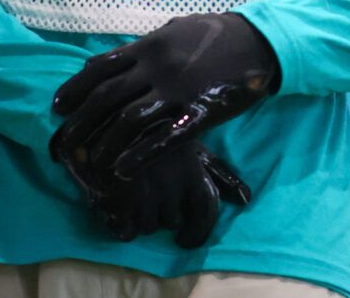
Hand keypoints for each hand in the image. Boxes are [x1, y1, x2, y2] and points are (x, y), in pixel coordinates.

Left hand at [51, 12, 280, 178]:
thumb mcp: (175, 30)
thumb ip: (142, 45)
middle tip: (62, 142)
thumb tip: (107, 59)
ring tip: (91, 162)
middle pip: (106, 97)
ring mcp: (176, 90)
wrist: (258, 43)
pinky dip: (138, 156)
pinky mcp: (197, 112)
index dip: (74, 88)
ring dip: (104, 143)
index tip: (58, 106)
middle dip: (79, 122)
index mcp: (149, 45)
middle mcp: (156, 66)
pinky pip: (162, 138)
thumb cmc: (215, 34)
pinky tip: (122, 170)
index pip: (100, 68)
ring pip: (128, 120)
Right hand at [51, 127, 251, 247]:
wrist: (104, 110)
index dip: (196, 232)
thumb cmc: (150, 124)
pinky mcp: (119, 200)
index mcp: (193, 166)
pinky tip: (114, 207)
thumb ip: (216, 170)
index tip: (184, 239)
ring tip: (127, 191)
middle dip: (159, 212)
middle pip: (172, 221)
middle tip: (144, 191)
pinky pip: (125, 231)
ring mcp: (147, 192)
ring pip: (149, 226)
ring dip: (139, 216)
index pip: (205, 213)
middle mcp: (174, 182)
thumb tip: (245, 197)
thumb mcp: (187, 140)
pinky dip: (120, 224)